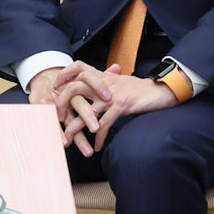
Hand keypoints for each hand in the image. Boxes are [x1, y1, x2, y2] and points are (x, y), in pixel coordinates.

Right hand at [27, 66, 103, 149]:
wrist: (41, 77)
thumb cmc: (66, 80)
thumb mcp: (79, 75)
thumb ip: (100, 75)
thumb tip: (117, 68)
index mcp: (76, 81)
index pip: (87, 79)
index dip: (98, 86)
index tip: (109, 97)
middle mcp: (65, 91)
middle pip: (78, 102)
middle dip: (87, 116)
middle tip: (97, 128)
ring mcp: (53, 101)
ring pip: (67, 119)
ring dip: (76, 134)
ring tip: (87, 150)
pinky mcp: (42, 108)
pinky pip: (51, 123)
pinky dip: (58, 133)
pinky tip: (65, 144)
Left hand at [62, 62, 176, 152]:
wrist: (159, 90)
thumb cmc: (138, 89)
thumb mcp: (118, 82)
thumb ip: (103, 84)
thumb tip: (91, 89)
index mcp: (102, 76)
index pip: (78, 68)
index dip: (65, 75)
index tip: (55, 86)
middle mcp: (104, 83)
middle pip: (74, 89)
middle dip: (62, 105)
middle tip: (58, 119)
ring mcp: (111, 95)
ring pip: (86, 110)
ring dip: (75, 127)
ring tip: (68, 139)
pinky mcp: (120, 105)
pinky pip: (104, 124)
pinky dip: (99, 137)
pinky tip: (97, 146)